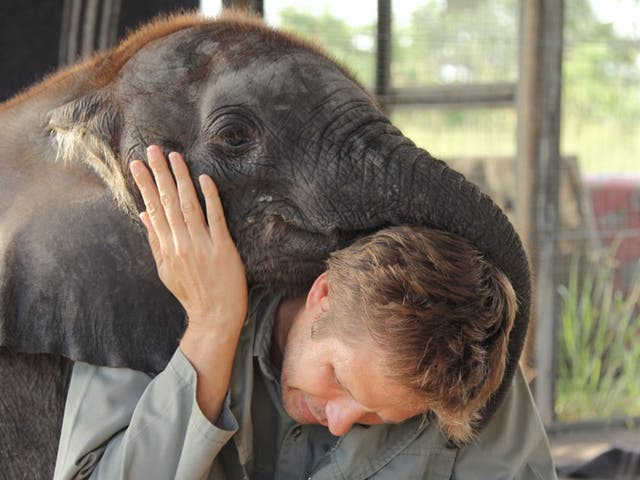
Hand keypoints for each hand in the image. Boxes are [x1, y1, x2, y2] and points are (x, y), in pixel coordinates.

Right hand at [130, 146, 247, 333]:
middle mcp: (181, 242)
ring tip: (175, 157)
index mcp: (166, 247)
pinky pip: (215, 217)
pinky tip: (204, 179)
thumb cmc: (192, 293)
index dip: (145, 185)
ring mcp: (202, 243)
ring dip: (181, 179)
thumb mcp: (166, 269)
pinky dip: (209, 197)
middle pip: (168, 202)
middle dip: (159, 174)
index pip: (153, 208)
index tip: (137, 164)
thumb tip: (144, 214)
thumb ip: (156, 241)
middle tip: (153, 149)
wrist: (215, 316)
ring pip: (188, 205)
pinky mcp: (222, 247)